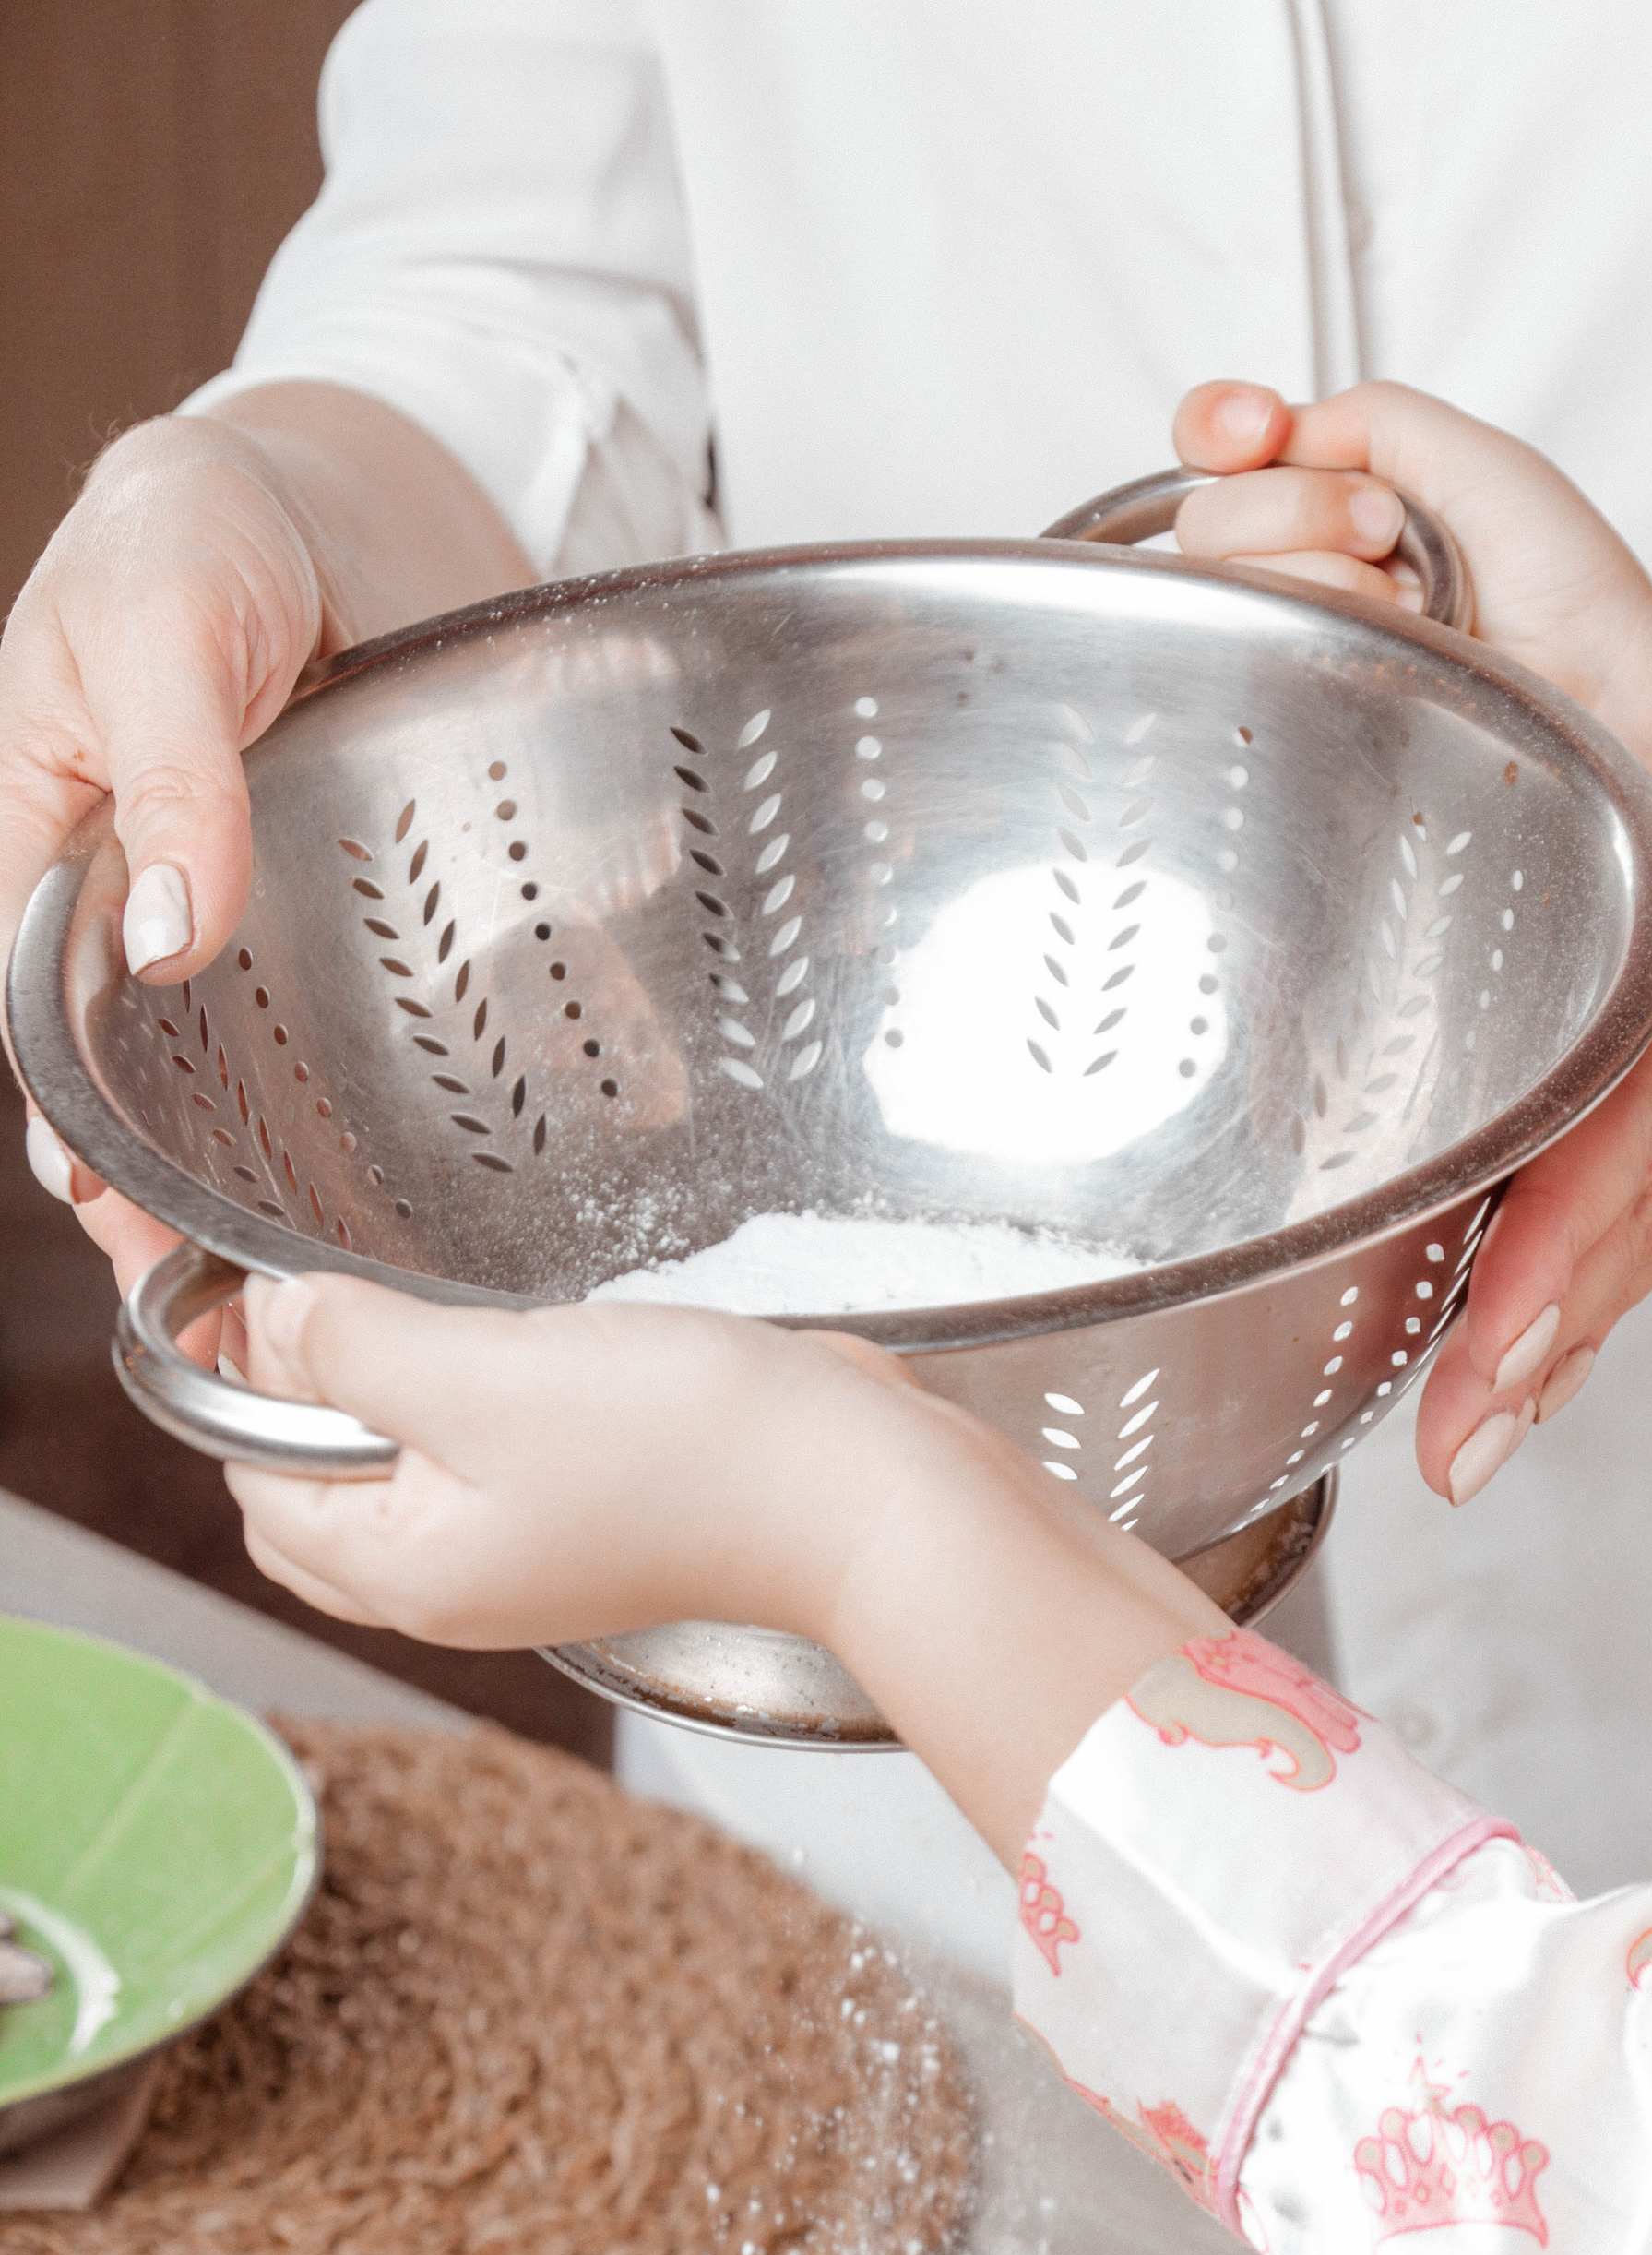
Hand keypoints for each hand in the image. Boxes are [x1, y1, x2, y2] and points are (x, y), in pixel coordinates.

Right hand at [5, 388, 530, 1312]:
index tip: (122, 1225)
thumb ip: (169, 775)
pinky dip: (470, 1065)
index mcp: (62, 854)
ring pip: (292, 1070)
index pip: (53, 1026)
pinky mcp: (394, 911)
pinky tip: (519, 1142)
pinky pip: (429, 1000)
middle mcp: (173, 909)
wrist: (344, 476)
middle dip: (195, 1197)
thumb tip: (169, 935)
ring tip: (357, 1281)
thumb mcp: (155, 626)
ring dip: (319, 1170)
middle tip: (244, 1301)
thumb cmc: (198, 526)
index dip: (86, 1135)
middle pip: (167, 1083)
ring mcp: (283, 920)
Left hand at [226, 1281, 908, 1649]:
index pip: (253, 1480)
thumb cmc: (692, 1453)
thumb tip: (274, 1324)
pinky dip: (469, 1398)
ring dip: (393, 1389)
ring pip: (400, 1467)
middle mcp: (457, 1582)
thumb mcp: (485, 1376)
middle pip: (315, 1490)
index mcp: (407, 1573)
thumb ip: (354, 1348)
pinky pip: (482, 1456)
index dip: (245, 1378)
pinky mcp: (590, 1514)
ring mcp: (528, 1554)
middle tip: (338, 1299)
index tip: (266, 1284)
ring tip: (438, 1321)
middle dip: (302, 1395)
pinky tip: (518, 1347)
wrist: (857, 1491)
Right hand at [1171, 379, 1651, 881]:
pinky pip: (1255, 657)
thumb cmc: (1566, 583)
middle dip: (1303, 507)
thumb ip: (1364, 416)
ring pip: (1228, 583)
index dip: (1217, 429)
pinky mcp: (1309, 712)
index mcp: (1337, 493)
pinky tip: (1396, 640)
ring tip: (1415, 601)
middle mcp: (1307, 567)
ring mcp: (1305, 641)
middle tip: (1392, 535)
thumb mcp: (1472, 455)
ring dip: (1328, 571)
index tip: (1260, 427)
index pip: (1216, 448)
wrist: (1605, 688)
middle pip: (1209, 516)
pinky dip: (1330, 626)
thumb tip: (1273, 432)